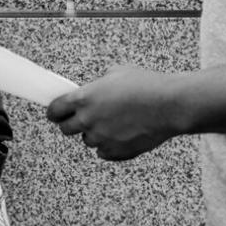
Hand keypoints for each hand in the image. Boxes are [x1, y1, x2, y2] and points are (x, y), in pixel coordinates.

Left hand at [45, 65, 182, 160]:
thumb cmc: (147, 86)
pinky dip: (109, 145)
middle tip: (86, 117)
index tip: (57, 112)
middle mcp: (88, 120)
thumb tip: (94, 90)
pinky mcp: (115, 152)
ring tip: (115, 122)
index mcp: (84, 99)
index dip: (55, 111)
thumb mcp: (117, 73)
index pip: (54, 111)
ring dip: (95, 133)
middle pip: (65, 129)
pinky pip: (103, 152)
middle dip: (73, 123)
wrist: (171, 105)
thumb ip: (98, 85)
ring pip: (87, 140)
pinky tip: (122, 133)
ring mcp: (101, 138)